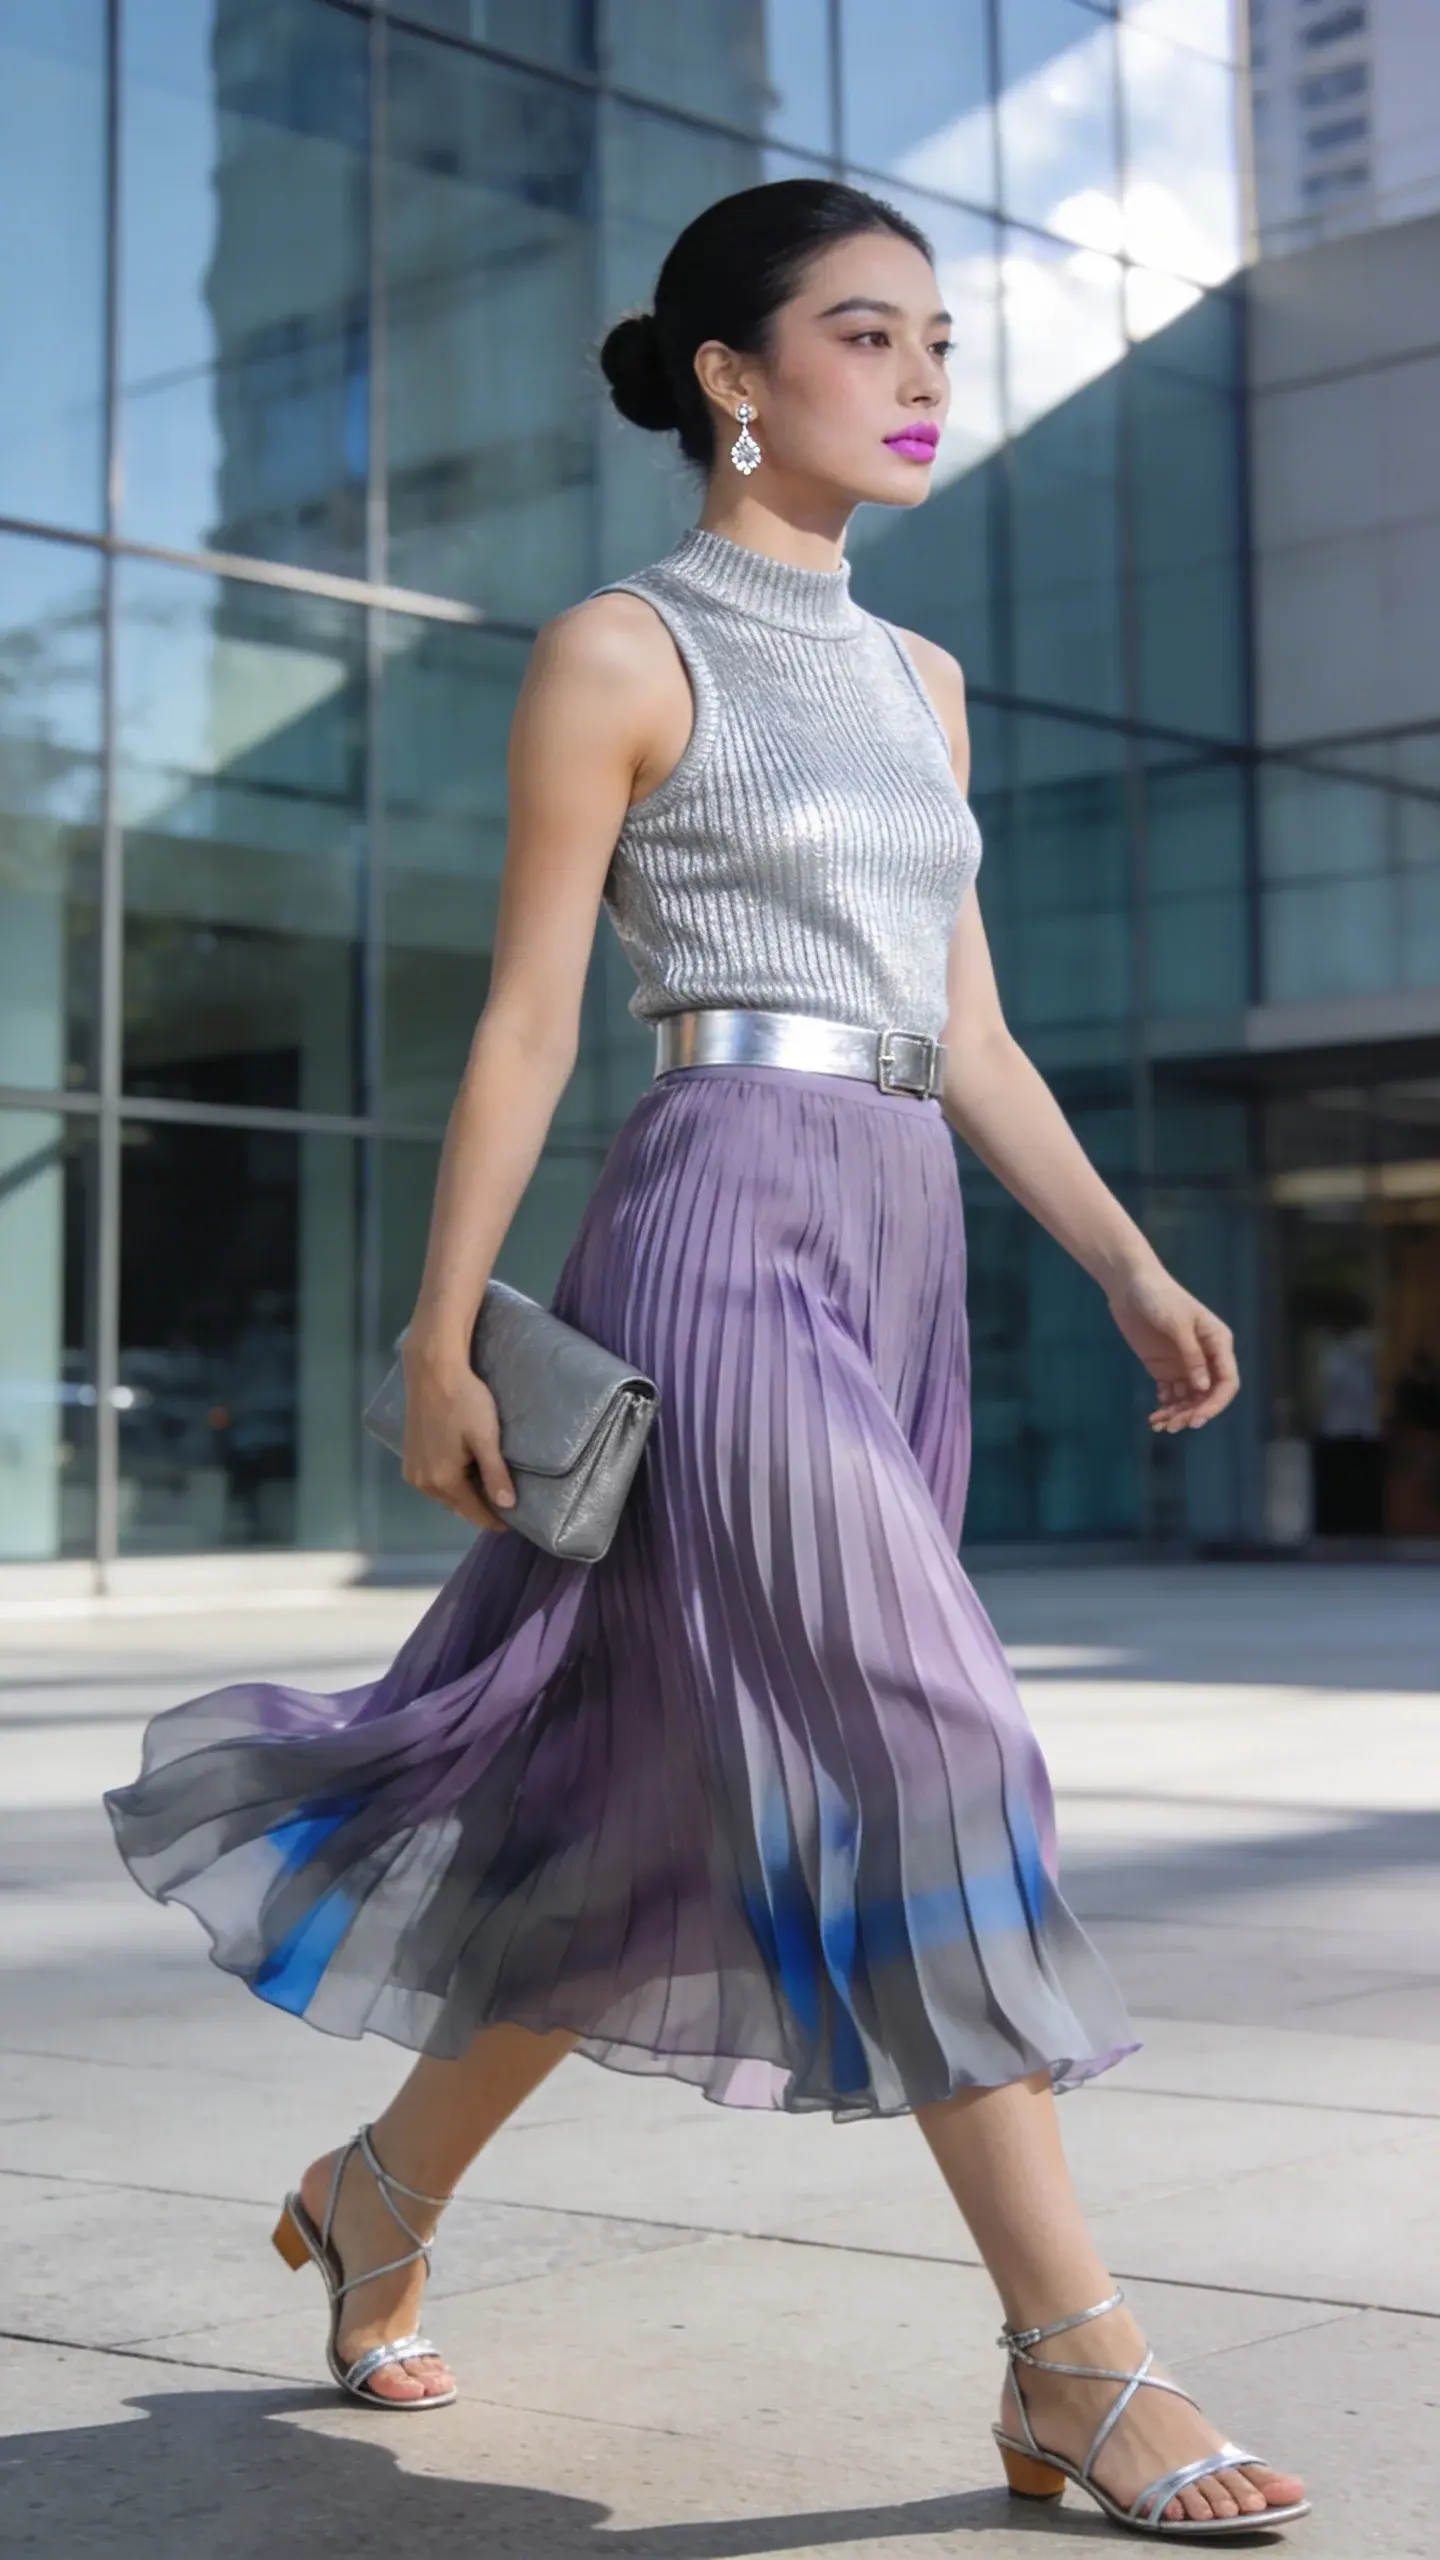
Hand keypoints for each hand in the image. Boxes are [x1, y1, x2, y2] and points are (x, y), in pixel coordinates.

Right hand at [399, 1346, 517, 1530]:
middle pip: (457, 1506)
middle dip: (480, 1509)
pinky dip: (450, 1484)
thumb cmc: (464, 1401)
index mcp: (443, 1480)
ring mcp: (412, 1470)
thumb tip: (507, 1506)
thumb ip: (495, 1474)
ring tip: (488, 1490)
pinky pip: (433, 1482)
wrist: (433, 1371)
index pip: (473, 1512)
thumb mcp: (486, 1438)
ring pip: (444, 1495)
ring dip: (464, 1496)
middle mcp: (423, 1482)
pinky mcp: (409, 1457)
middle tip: (504, 1506)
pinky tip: (465, 1474)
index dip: (494, 1520)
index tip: (513, 1523)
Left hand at [1107, 1265, 1238, 1432]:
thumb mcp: (1176, 1323)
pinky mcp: (1165, 1368)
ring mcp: (1185, 1363)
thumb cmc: (1159, 1296)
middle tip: (1174, 1425)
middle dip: (1195, 1413)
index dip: (1216, 1403)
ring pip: (1190, 1398)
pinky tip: (1155, 1416)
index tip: (1197, 1418)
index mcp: (1217, 1343)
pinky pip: (1171, 1394)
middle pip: (1209, 1395)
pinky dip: (1166, 1407)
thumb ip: (1191, 1355)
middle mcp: (1205, 1357)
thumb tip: (1203, 1387)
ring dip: (1179, 1414)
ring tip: (1160, 1424)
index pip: (1227, 1381)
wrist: (1129, 1285)